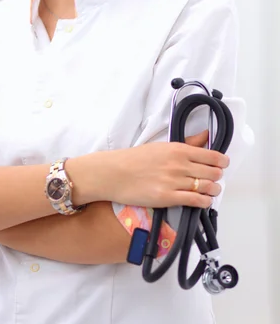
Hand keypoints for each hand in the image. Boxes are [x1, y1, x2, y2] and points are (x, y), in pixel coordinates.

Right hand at [104, 130, 228, 209]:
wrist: (114, 173)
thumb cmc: (135, 159)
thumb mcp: (162, 146)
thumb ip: (187, 143)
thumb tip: (205, 135)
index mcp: (178, 149)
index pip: (211, 156)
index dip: (222, 161)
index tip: (223, 164)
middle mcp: (179, 165)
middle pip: (212, 172)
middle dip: (217, 176)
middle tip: (214, 178)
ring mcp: (173, 182)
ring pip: (207, 187)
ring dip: (213, 190)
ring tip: (210, 190)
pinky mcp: (167, 198)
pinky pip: (195, 201)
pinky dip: (204, 202)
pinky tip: (203, 201)